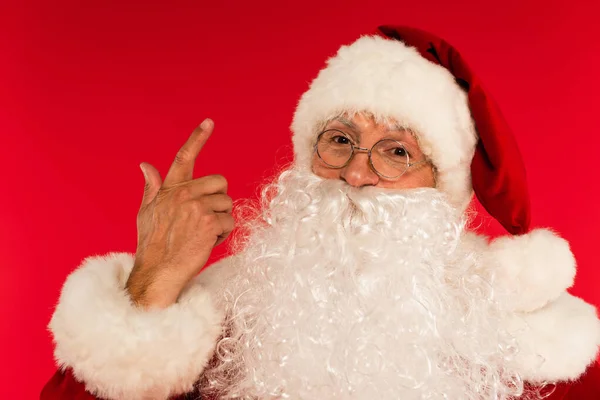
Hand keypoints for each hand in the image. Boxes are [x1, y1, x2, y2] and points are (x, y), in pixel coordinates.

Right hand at [126, 119, 233, 308]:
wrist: (157, 272)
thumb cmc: (152, 245)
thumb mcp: (146, 213)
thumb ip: (152, 187)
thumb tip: (146, 165)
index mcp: (169, 190)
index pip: (184, 158)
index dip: (197, 138)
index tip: (209, 122)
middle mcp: (183, 194)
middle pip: (220, 182)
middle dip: (219, 199)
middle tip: (205, 218)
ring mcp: (197, 207)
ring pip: (227, 204)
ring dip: (221, 220)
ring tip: (202, 233)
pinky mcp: (209, 222)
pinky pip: (230, 222)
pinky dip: (223, 234)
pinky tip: (207, 243)